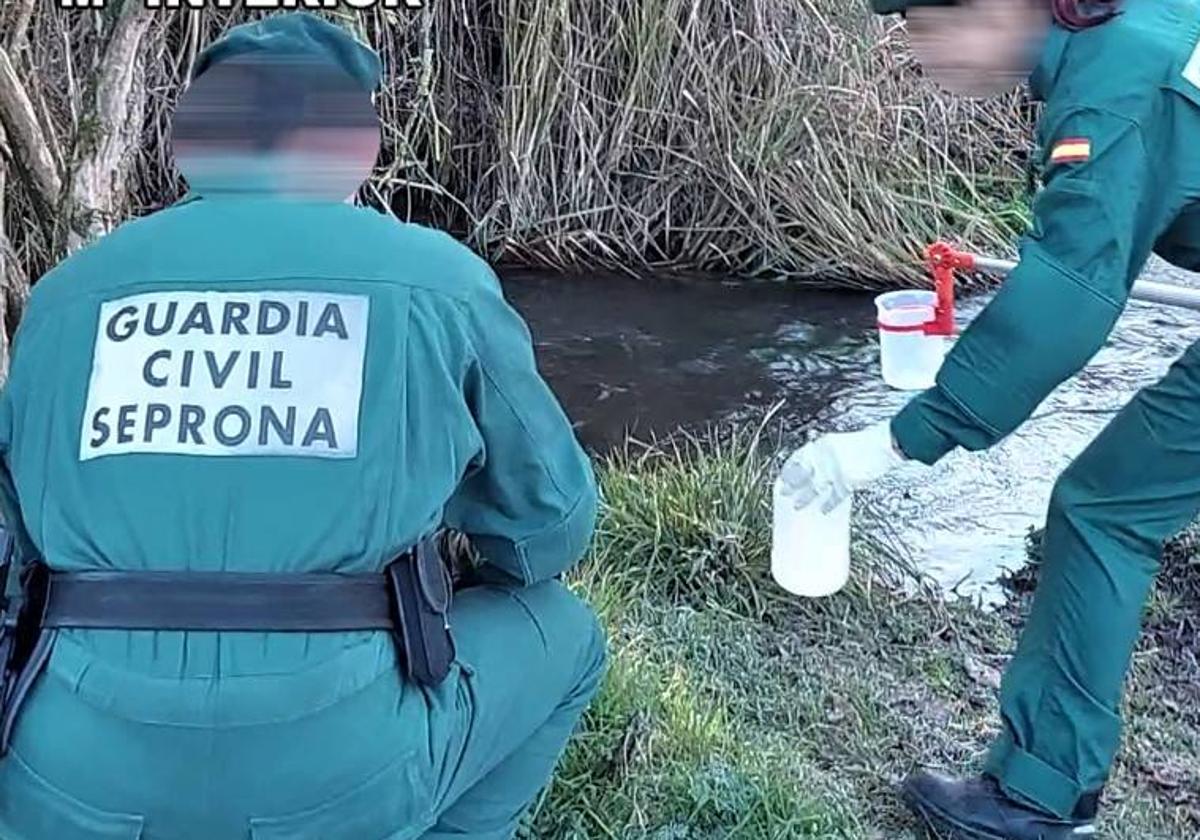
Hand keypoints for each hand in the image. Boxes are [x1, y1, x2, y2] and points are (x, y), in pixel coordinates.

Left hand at [777, 420, 906, 513]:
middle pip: (802, 472)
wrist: (885, 444)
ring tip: (796, 506)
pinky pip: (835, 496)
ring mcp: (835, 469)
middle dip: (792, 484)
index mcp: (822, 444)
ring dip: (805, 497)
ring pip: (815, 486)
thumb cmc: (864, 444)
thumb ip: (824, 454)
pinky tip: (823, 511)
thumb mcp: (838, 444)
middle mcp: (825, 455)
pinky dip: (829, 504)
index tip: (782, 476)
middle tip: (783, 493)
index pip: (798, 456)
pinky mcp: (847, 480)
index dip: (789, 468)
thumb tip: (812, 467)